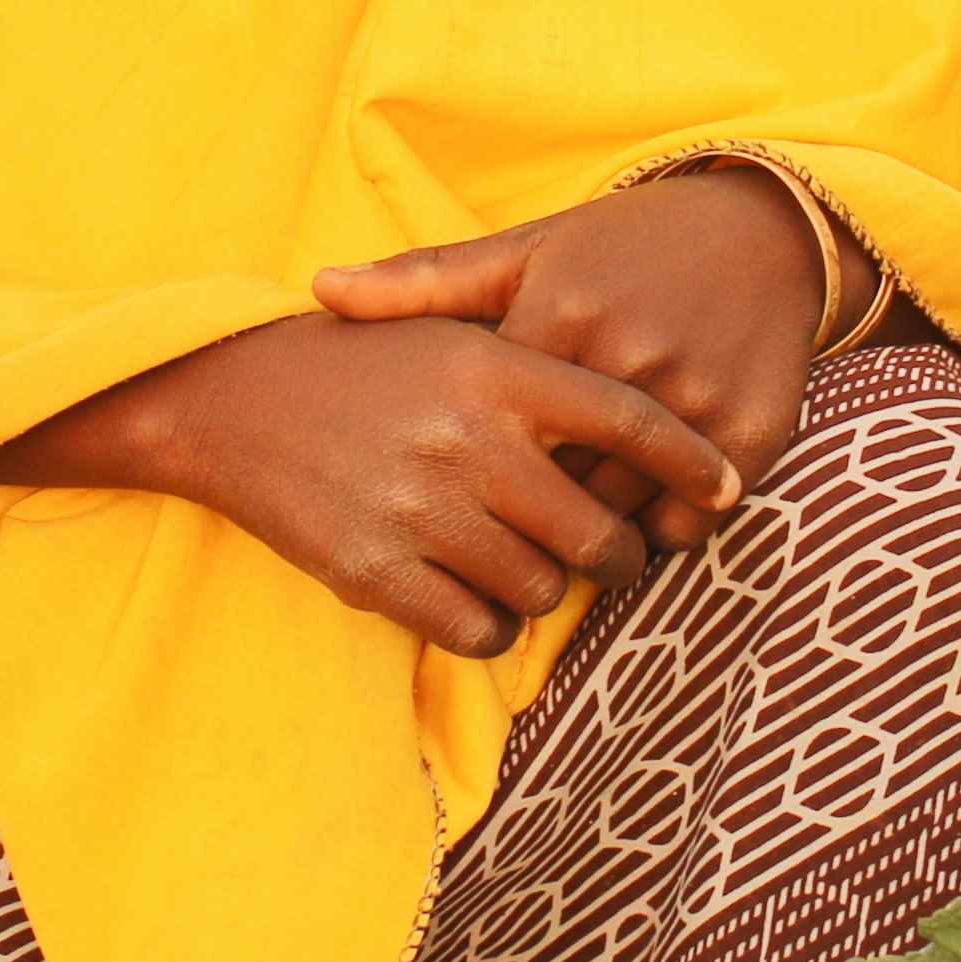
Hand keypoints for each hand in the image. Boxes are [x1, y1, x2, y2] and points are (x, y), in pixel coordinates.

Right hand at [0, 311, 749, 659]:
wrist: (233, 396)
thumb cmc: (364, 364)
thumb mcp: (450, 333)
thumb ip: (540, 368)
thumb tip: (648, 416)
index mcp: (494, 369)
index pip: (626, 420)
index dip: (690, 461)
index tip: (727, 488)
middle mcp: (466, 439)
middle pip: (596, 530)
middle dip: (620, 554)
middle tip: (615, 555)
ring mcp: (421, 509)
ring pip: (542, 588)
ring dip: (551, 591)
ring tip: (533, 570)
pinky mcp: (376, 572)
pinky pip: (477, 628)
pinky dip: (494, 625)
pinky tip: (481, 599)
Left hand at [313, 166, 826, 559]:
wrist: (761, 231)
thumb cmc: (622, 247)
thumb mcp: (526, 252)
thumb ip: (423, 283)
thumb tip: (319, 290)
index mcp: (558, 314)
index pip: (491, 433)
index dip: (474, 462)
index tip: (461, 472)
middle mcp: (627, 355)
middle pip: (551, 485)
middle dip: (527, 508)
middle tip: (512, 518)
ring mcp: (695, 397)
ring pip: (619, 512)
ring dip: (592, 527)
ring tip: (569, 521)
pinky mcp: (753, 431)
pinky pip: (690, 521)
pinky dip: (662, 526)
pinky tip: (642, 504)